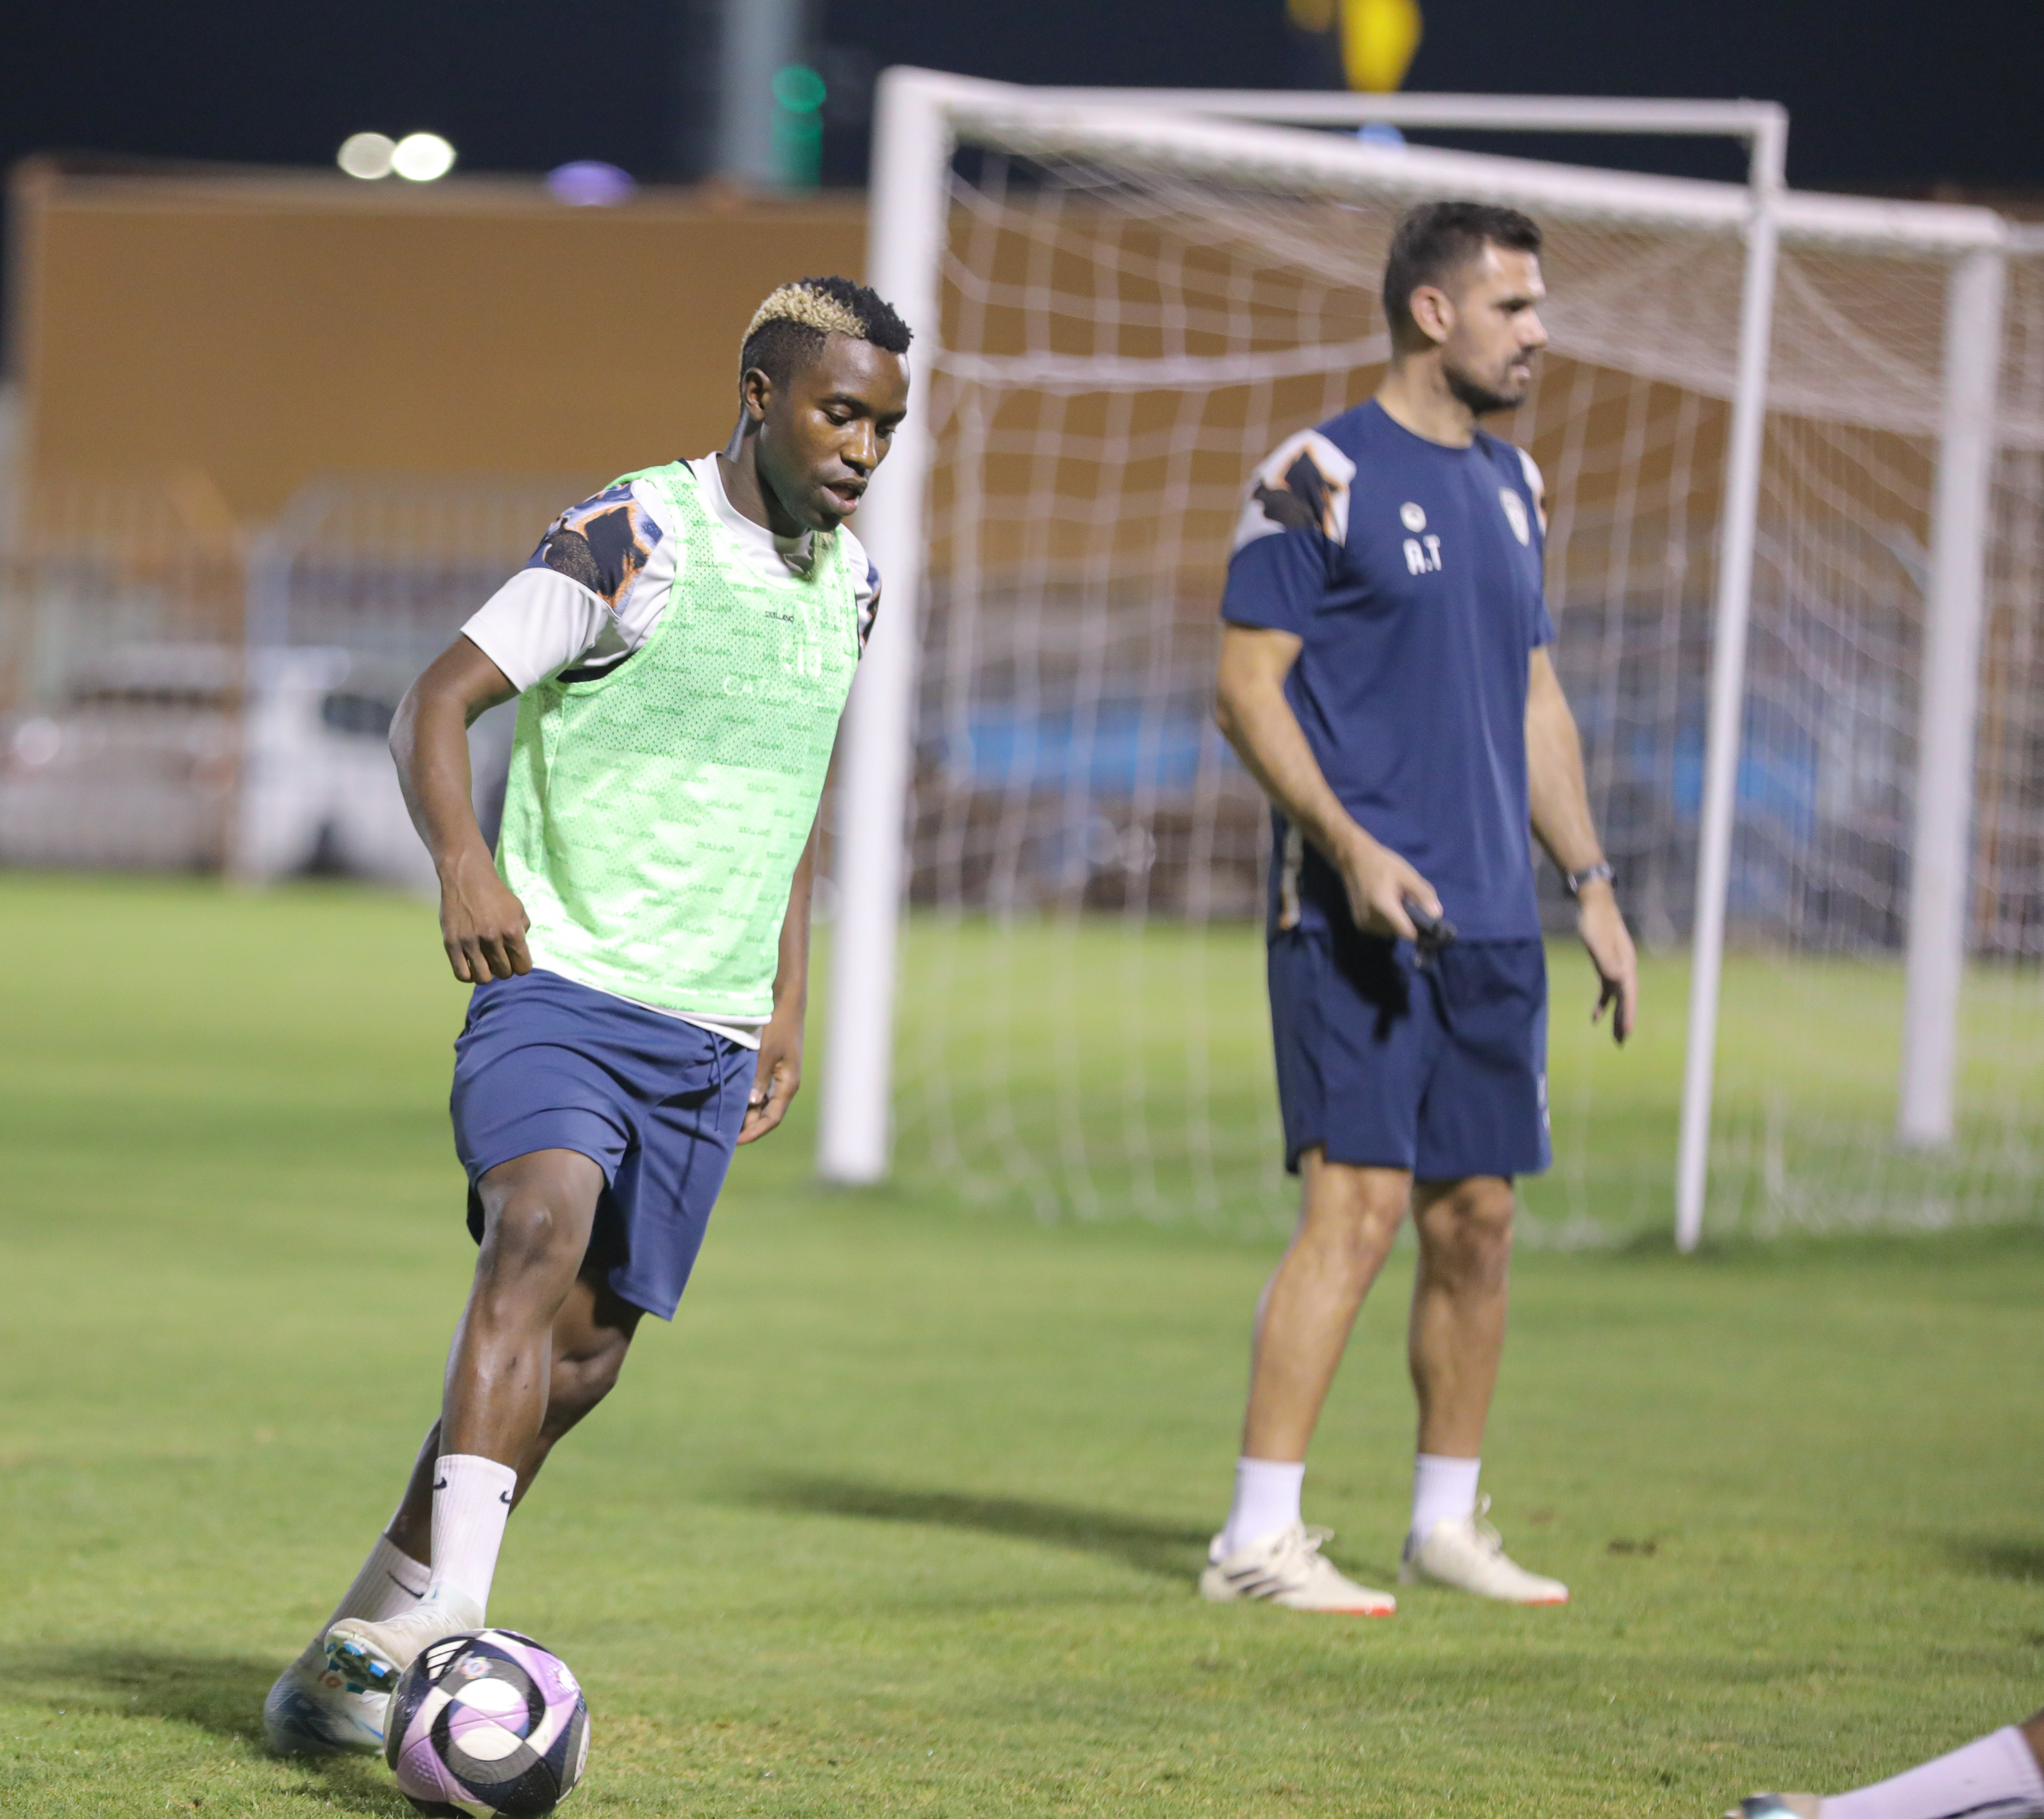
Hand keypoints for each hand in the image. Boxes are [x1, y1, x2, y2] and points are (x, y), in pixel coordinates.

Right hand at [438, 848, 531, 982]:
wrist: (467, 878)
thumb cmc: (495, 894)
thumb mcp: (518, 909)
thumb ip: (523, 931)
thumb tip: (520, 953)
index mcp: (512, 931)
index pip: (523, 967)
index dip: (521, 966)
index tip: (515, 960)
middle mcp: (492, 939)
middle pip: (504, 973)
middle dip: (504, 969)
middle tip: (499, 958)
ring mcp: (470, 942)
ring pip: (483, 978)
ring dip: (487, 974)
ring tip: (485, 963)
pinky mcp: (451, 943)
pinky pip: (462, 974)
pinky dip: (469, 975)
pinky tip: (471, 965)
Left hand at [737, 1006, 802, 1144]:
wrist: (787, 1003)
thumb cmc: (778, 1025)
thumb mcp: (767, 1051)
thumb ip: (759, 1077)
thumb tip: (752, 1104)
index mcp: (789, 1084)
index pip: (772, 1118)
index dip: (754, 1132)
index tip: (735, 1142)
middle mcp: (786, 1084)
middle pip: (768, 1114)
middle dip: (749, 1126)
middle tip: (725, 1134)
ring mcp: (781, 1076)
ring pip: (764, 1103)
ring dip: (748, 1113)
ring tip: (727, 1120)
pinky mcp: (775, 1067)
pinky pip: (762, 1091)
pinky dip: (749, 1099)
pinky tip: (734, 1099)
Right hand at [1333, 828, 1439, 941]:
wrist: (1353, 860)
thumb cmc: (1382, 864)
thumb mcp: (1407, 875)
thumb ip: (1423, 895)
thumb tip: (1437, 915)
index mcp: (1383, 906)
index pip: (1407, 933)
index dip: (1420, 929)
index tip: (1425, 919)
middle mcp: (1371, 920)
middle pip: (1400, 932)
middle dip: (1407, 921)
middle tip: (1405, 900)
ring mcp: (1364, 924)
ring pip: (1391, 932)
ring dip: (1397, 921)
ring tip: (1393, 901)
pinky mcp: (1360, 925)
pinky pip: (1382, 929)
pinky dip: (1387, 921)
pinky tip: (1384, 905)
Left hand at [1576, 881, 1636, 1043]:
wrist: (1593, 901)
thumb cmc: (1594, 920)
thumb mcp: (1596, 941)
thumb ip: (1606, 960)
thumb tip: (1618, 980)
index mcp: (1625, 964)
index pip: (1628, 994)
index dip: (1628, 1014)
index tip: (1626, 1032)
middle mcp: (1625, 967)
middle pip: (1626, 999)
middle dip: (1624, 1021)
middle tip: (1621, 1043)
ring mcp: (1617, 966)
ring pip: (1618, 997)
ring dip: (1616, 1016)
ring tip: (1615, 1037)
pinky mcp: (1607, 964)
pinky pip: (1608, 990)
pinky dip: (1603, 1004)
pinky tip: (1595, 1018)